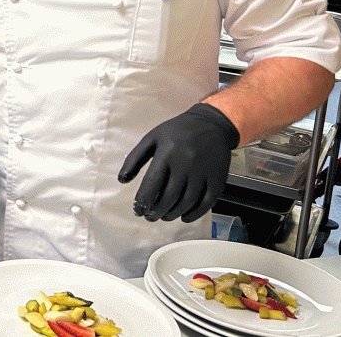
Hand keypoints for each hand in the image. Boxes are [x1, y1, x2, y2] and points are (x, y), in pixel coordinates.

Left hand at [118, 103, 240, 222]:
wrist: (211, 123)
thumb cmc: (178, 131)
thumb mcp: (151, 138)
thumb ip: (134, 158)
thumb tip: (122, 179)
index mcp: (167, 153)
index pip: (152, 183)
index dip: (143, 201)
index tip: (138, 210)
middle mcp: (186, 164)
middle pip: (169, 196)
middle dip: (156, 211)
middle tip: (150, 216)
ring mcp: (203, 172)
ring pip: (187, 202)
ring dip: (173, 214)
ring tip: (164, 216)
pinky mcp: (218, 179)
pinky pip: (207, 202)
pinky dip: (195, 214)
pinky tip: (185, 216)